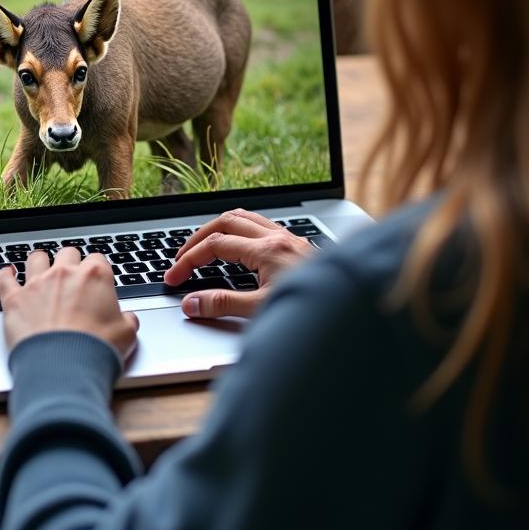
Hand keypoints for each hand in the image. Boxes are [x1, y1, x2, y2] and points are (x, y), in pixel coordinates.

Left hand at [0, 247, 139, 359]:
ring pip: (36, 258)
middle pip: (67, 253)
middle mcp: (65, 274)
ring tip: (40, 268)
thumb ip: (127, 321)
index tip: (96, 280)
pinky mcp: (14, 299)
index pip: (97, 259)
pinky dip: (4, 275)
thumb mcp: (126, 335)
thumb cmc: (96, 351)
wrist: (64, 368)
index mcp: (95, 277)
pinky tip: (7, 273)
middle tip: (71, 275)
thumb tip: (128, 320)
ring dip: (39, 262)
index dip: (97, 270)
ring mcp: (37, 284)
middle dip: (70, 262)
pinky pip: (4, 279)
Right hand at [163, 209, 311, 319]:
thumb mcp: (263, 310)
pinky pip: (262, 225)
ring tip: (203, 246)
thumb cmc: (315, 310)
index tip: (174, 277)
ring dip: (219, 228)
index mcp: (267, 250)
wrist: (354, 311)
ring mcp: (290, 239)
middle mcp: (279, 238)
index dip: (188, 260)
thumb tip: (191, 303)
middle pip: (225, 221)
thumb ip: (224, 305)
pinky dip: (241, 231)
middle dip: (198, 238)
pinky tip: (239, 248)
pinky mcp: (298, 246)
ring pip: (245, 218)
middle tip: (181, 257)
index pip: (215, 245)